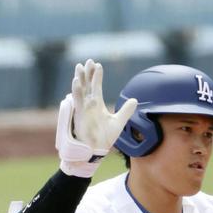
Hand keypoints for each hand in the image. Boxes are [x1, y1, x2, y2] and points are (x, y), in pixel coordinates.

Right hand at [56, 59, 136, 177]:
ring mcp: (83, 109)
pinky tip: (76, 81)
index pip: (96, 87)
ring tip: (80, 67)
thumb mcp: (118, 123)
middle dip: (87, 73)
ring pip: (81, 90)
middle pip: (87, 85)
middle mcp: (89, 105)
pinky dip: (77, 91)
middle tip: (88, 61)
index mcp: (97, 105)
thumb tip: (135, 100)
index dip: (97, 76)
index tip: (98, 65)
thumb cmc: (104, 139)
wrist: (96, 151)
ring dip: (80, 78)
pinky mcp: (79, 115)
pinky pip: (77, 101)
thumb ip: (126, 111)